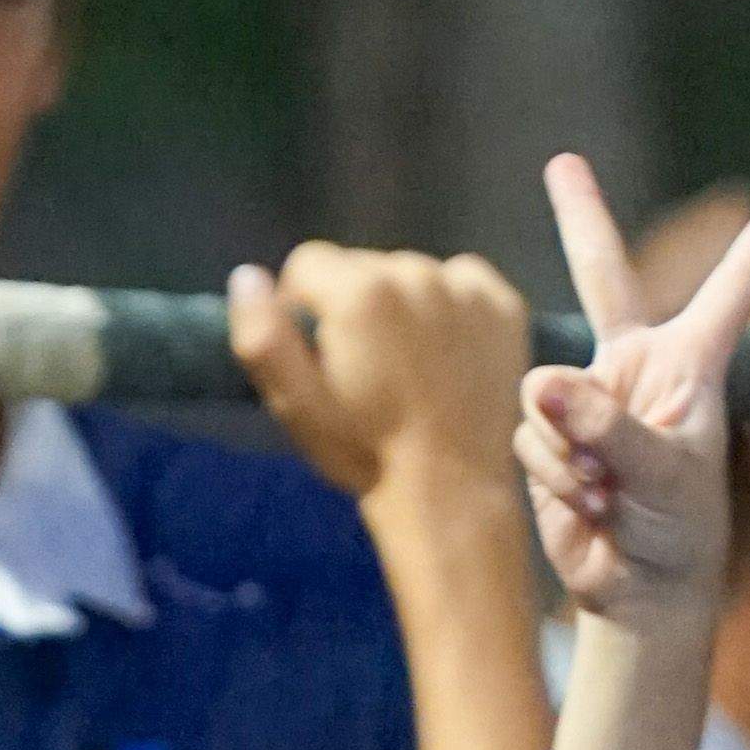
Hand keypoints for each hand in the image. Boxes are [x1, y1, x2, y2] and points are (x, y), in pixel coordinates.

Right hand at [227, 244, 528, 512]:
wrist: (450, 487)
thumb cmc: (364, 450)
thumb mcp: (296, 403)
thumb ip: (262, 336)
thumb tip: (247, 276)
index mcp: (359, 293)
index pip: (307, 262)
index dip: (298, 304)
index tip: (313, 350)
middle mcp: (415, 273)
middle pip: (360, 265)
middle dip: (350, 304)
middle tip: (361, 366)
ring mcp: (465, 288)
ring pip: (409, 273)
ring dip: (399, 305)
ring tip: (404, 364)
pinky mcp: (503, 305)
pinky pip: (460, 281)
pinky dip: (447, 306)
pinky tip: (442, 353)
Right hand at [515, 157, 749, 624]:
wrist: (641, 590)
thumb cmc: (677, 532)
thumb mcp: (659, 478)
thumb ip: (606, 429)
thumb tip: (545, 385)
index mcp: (690, 365)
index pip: (732, 288)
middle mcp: (637, 368)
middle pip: (603, 276)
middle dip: (580, 217)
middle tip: (562, 162)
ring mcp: (589, 401)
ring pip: (547, 393)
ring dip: (572, 451)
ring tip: (610, 495)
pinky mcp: (551, 436)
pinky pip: (530, 436)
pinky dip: (554, 475)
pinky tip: (589, 505)